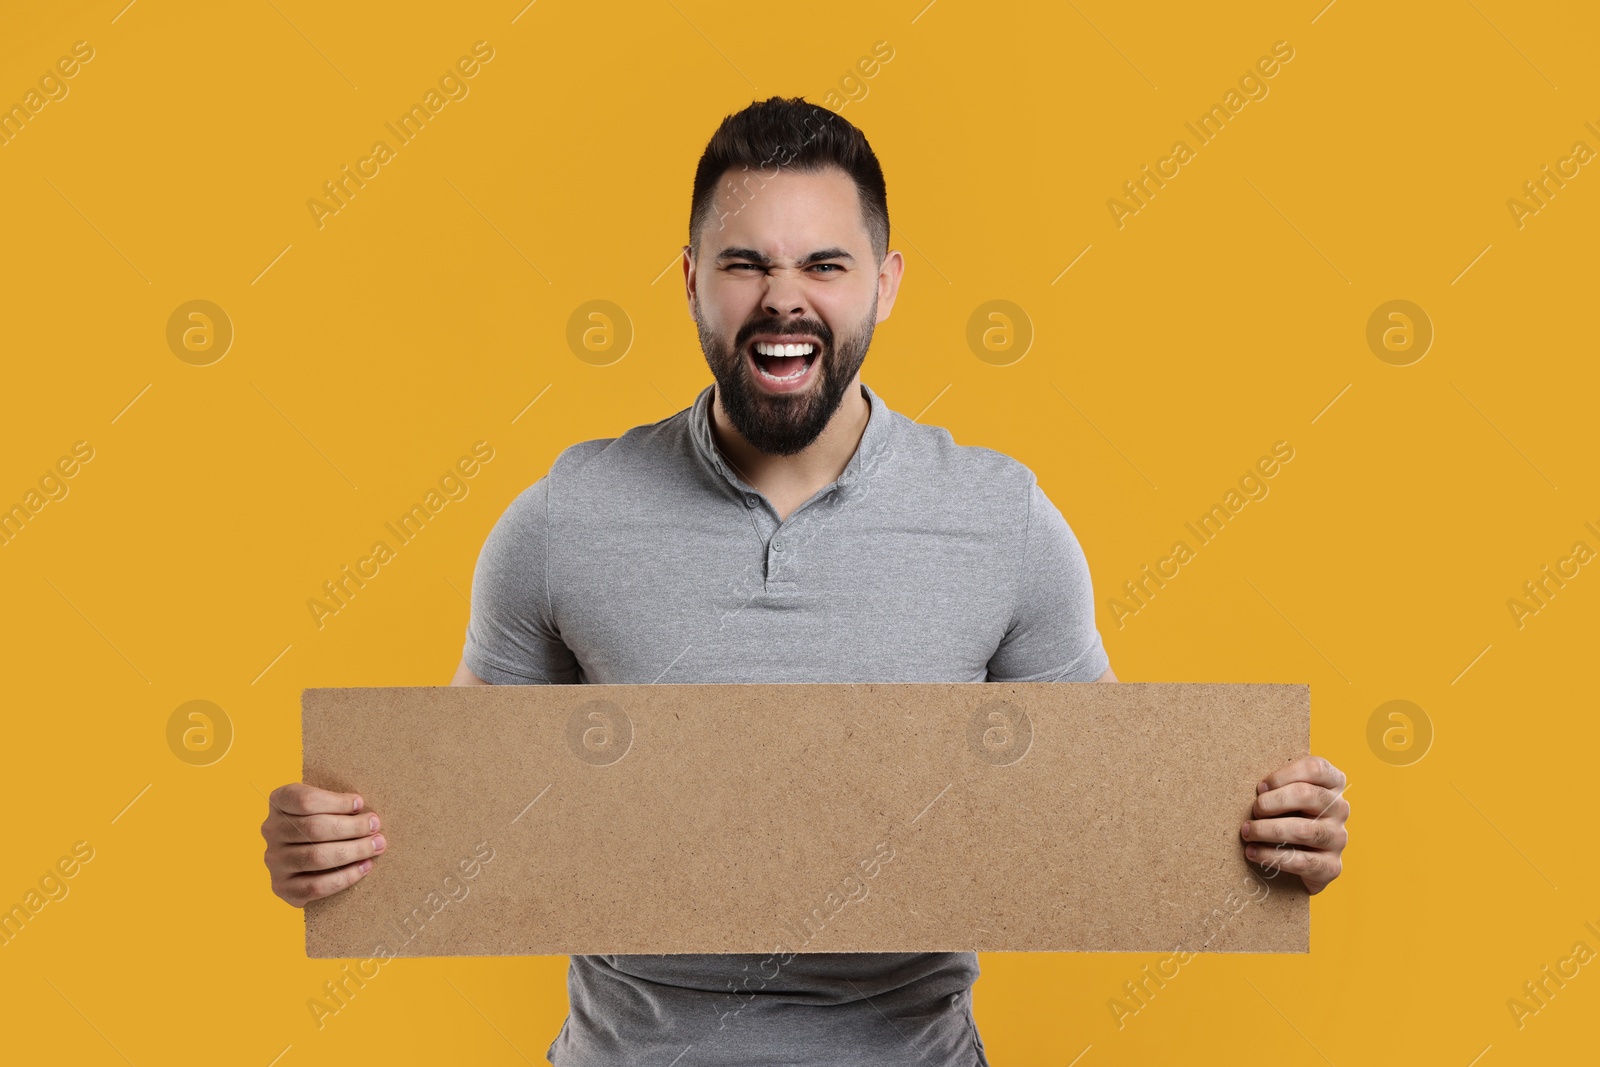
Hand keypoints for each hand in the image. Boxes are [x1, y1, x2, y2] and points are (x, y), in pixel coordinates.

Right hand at [261, 783, 385, 907]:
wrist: (303, 862)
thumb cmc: (323, 824)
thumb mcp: (323, 806)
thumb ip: (338, 806)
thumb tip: (367, 815)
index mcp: (279, 803)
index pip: (304, 800)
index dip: (336, 802)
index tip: (360, 804)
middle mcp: (271, 831)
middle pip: (314, 828)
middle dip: (352, 827)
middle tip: (376, 827)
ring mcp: (274, 861)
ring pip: (315, 857)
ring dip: (353, 851)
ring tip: (376, 846)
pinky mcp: (281, 887)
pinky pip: (315, 886)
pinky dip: (344, 877)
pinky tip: (364, 867)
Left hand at [1239, 755, 1347, 893]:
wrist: (1304, 857)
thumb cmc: (1289, 815)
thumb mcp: (1288, 794)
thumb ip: (1279, 786)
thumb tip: (1259, 789)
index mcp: (1333, 784)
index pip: (1315, 768)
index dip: (1282, 776)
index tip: (1261, 787)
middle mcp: (1340, 809)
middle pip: (1307, 795)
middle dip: (1272, 802)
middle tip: (1255, 810)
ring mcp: (1338, 838)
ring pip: (1302, 830)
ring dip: (1267, 830)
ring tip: (1248, 832)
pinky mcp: (1331, 866)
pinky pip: (1300, 861)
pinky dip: (1271, 856)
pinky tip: (1253, 852)